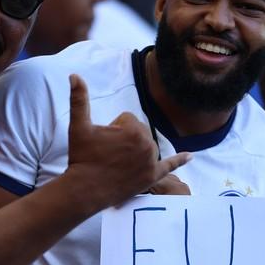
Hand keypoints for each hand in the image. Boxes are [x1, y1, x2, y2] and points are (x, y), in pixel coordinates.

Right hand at [65, 74, 190, 208]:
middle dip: (124, 139)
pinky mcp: (152, 177)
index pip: (127, 119)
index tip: (103, 142)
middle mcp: (148, 144)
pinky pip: (170, 166)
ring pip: (145, 146)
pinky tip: (190, 156)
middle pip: (138, 131)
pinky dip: (180, 160)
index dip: (113, 128)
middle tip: (108, 153)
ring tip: (118, 163)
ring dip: (135, 150)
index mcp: (134, 129)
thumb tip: (74, 75)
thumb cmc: (82, 157)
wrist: (85, 189)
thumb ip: (79, 98)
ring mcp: (152, 162)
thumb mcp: (79, 126)